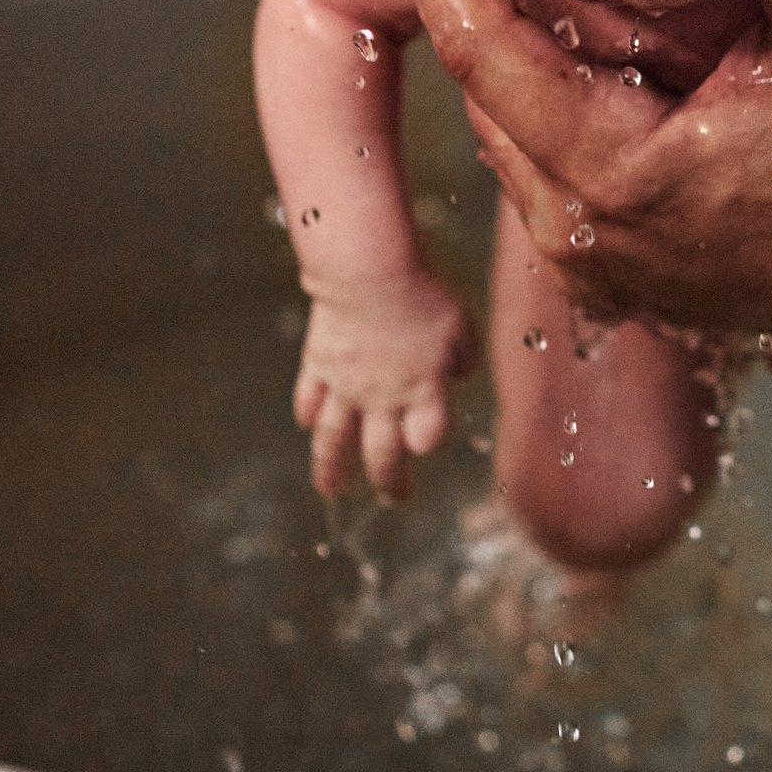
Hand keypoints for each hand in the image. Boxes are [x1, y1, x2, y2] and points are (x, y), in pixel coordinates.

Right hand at [292, 273, 472, 499]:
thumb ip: (464, 359)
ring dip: (332, 467)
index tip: (432, 436)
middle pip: (383, 454)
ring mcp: (345, 385)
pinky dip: (307, 413)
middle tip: (394, 498)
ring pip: (335, 439)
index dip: (432, 440)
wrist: (369, 273)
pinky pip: (309, 397)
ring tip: (329, 488)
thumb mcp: (463, 327)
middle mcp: (383, 399)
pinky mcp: (319, 363)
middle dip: (389, 481)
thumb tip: (456, 374)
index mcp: (424, 392)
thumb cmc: (424, 295)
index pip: (429, 438)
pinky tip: (307, 423)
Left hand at [409, 0, 771, 351]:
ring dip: (517, 52)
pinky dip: (554, 102)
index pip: (479, 51)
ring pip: (513, 132)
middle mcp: (584, 234)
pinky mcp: (625, 274)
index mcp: (616, 174)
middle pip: (485, 90)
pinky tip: (583, 42)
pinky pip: (552, 172)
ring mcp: (600, 266)